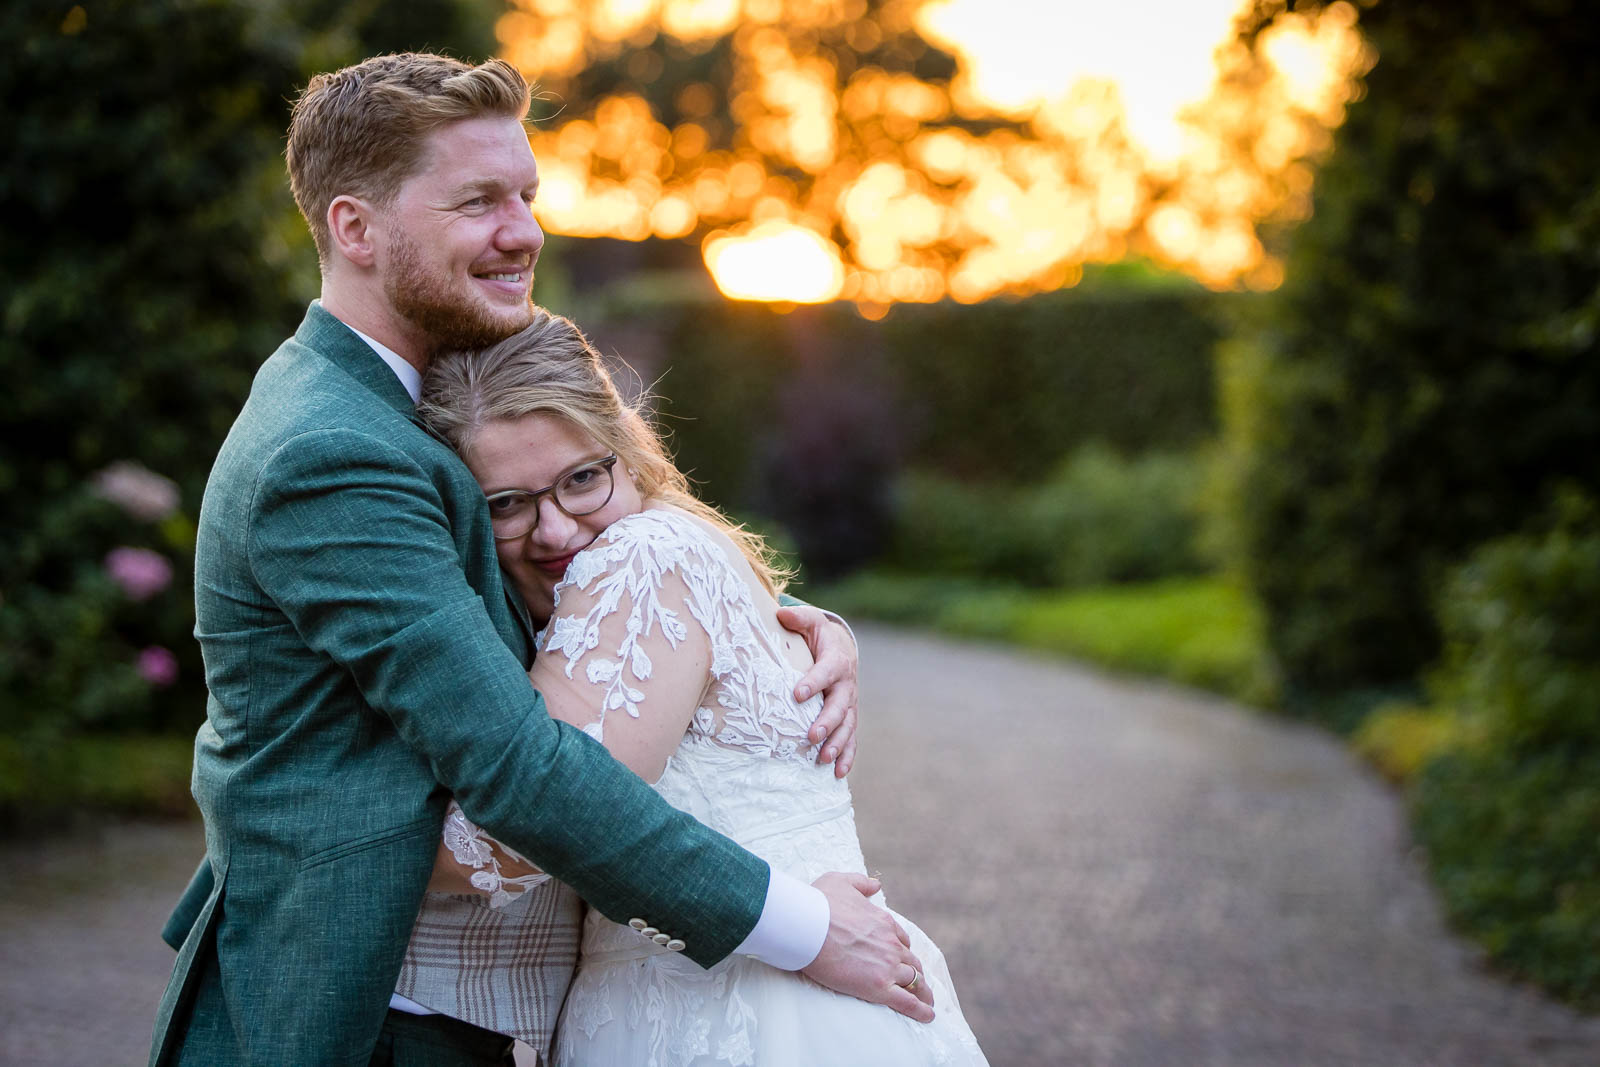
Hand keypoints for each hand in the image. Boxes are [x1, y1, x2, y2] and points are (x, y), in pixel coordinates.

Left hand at [776, 605, 857, 777]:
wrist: (841, 649)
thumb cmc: (819, 636)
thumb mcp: (811, 622)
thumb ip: (798, 618)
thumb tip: (781, 614)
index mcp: (836, 661)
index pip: (825, 672)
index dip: (813, 683)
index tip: (798, 694)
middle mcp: (845, 685)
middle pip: (839, 706)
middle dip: (827, 722)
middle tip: (812, 735)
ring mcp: (848, 704)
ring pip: (846, 726)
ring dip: (837, 744)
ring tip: (823, 759)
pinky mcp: (847, 718)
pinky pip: (850, 738)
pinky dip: (846, 756)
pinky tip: (837, 773)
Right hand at [802, 872, 934, 1022]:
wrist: (806, 925)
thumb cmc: (819, 902)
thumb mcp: (842, 881)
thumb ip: (862, 883)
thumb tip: (876, 884)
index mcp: (884, 922)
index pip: (901, 940)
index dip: (903, 950)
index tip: (902, 958)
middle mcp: (890, 944)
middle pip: (911, 961)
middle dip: (917, 972)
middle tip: (920, 983)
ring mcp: (887, 966)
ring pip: (913, 981)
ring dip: (922, 991)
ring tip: (927, 1002)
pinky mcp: (877, 987)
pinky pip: (907, 1002)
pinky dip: (920, 1010)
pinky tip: (928, 1016)